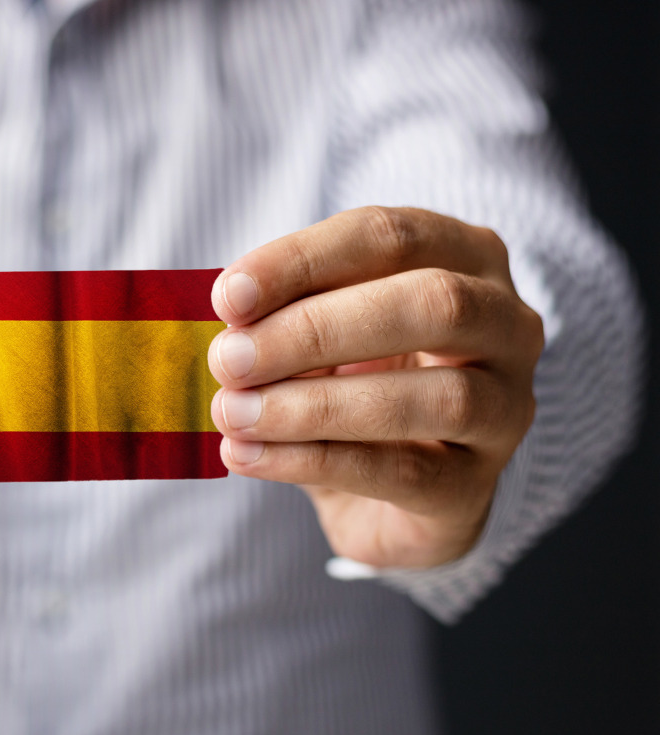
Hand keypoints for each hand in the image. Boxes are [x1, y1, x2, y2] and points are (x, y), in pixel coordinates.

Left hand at [208, 207, 543, 567]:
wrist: (389, 497)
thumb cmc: (352, 383)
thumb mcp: (316, 335)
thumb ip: (282, 317)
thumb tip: (229, 322)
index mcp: (465, 257)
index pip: (389, 237)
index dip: (302, 261)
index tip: (228, 297)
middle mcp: (507, 325)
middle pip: (432, 303)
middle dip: (316, 330)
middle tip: (230, 358)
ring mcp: (505, 409)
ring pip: (435, 396)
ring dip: (315, 404)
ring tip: (234, 413)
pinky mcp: (475, 487)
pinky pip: (402, 472)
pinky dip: (313, 461)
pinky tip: (247, 455)